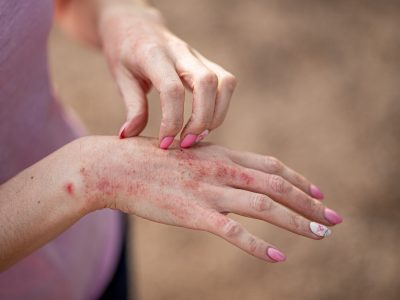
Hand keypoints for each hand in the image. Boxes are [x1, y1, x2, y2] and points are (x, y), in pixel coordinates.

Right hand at [80, 136, 341, 262]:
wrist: (116, 167)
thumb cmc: (150, 160)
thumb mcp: (189, 154)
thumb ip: (212, 163)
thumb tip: (232, 173)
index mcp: (221, 155)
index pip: (271, 166)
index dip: (299, 180)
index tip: (319, 193)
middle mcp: (221, 170)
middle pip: (277, 186)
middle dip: (309, 202)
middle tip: (334, 218)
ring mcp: (209, 192)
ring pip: (264, 206)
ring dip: (296, 221)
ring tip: (321, 235)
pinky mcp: (193, 214)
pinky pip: (233, 232)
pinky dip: (258, 245)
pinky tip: (278, 257)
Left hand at [98, 4, 235, 148]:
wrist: (135, 23)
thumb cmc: (124, 51)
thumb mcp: (120, 76)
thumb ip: (131, 106)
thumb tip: (128, 136)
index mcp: (153, 54)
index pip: (172, 89)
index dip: (172, 121)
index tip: (164, 143)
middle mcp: (180, 52)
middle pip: (207, 83)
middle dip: (201, 120)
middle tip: (185, 143)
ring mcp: (197, 56)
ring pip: (224, 82)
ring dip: (217, 115)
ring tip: (198, 135)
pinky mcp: (206, 62)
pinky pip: (226, 83)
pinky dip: (221, 107)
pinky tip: (204, 122)